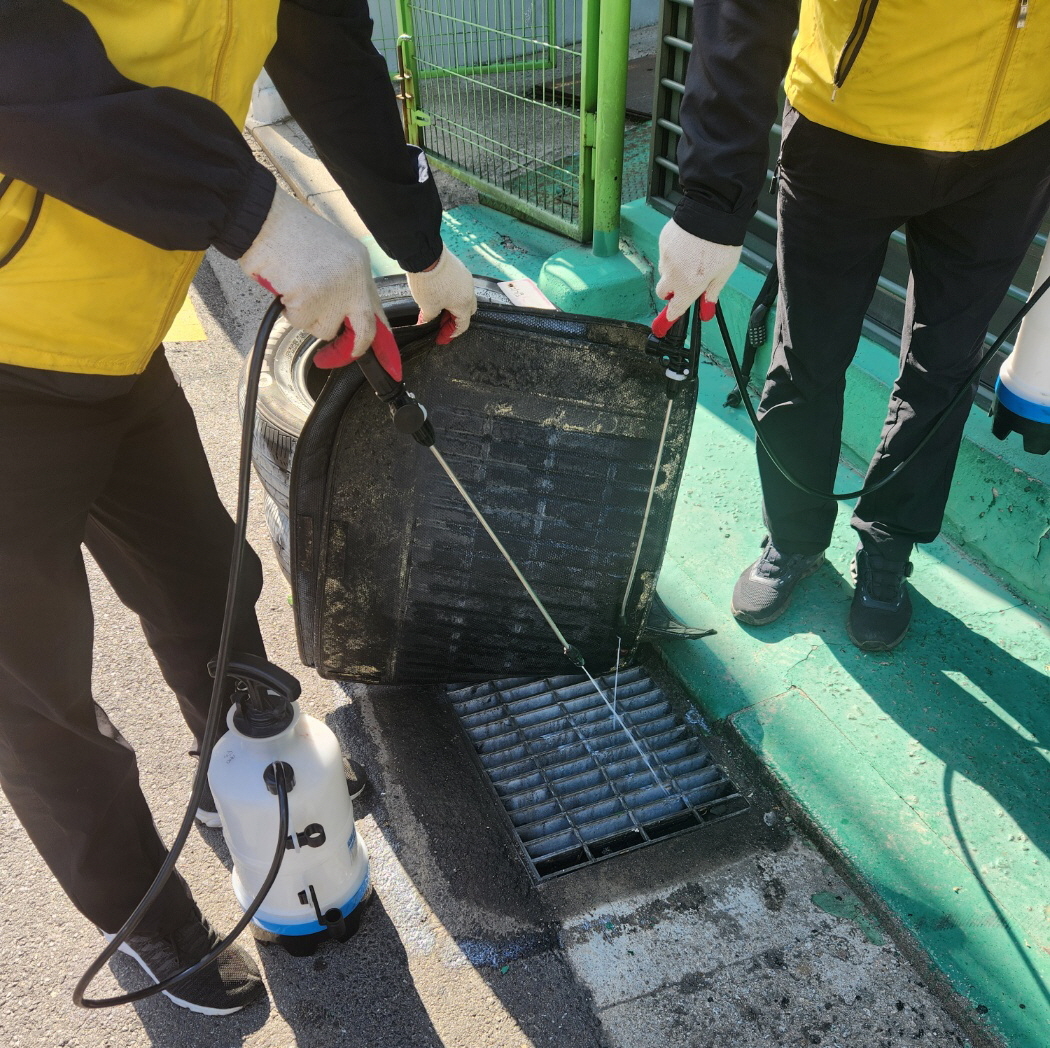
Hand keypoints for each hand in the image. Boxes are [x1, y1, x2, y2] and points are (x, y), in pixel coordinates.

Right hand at [238, 189, 383, 365]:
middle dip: (350, 349)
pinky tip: (284, 286)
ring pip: (325, 328)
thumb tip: (346, 318)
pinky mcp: (310, 298)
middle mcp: (353, 278)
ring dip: (307, 317)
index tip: (385, 361)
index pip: (378, 311)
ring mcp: (334, 289)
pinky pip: (299, 321)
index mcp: (360, 264)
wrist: (263, 216)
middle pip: (364, 330)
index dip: (380, 340)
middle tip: (333, 357)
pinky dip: (288, 311)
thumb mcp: (329, 253)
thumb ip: (343, 282)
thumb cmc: (288, 231)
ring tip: (295, 288)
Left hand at [406, 247, 477, 344]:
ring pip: (465, 297)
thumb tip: (426, 322)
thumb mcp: (427, 306)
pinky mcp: (460, 268)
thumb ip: (429, 318)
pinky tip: (441, 293)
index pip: (463, 325)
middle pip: (467, 311)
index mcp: (464, 304)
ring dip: (454, 305)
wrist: (425, 255)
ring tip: (440, 307)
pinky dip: (453, 293)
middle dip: (455, 319)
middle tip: (441, 323)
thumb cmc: (428, 283)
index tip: (441, 337)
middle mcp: (469, 292)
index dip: (451, 334)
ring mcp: (466, 279)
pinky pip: (461, 286)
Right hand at [655, 219, 741, 325]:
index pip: (675, 309)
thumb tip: (705, 313)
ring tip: (691, 256)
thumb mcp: (724, 272)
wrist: (713, 210)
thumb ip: (712, 293)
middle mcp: (673, 276)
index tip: (665, 324)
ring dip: (673, 270)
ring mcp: (666, 258)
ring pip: (664, 271)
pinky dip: (673, 253)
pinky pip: (665, 254)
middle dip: (671, 291)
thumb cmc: (722, 242)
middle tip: (684, 283)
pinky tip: (687, 243)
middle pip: (663, 292)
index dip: (669, 318)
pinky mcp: (663, 243)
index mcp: (689, 286)